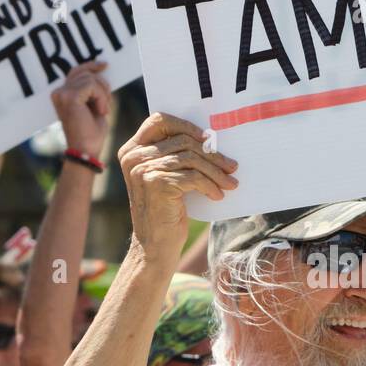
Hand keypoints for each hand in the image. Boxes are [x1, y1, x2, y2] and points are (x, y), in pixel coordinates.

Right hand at [50, 61, 111, 157]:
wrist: (86, 151)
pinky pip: (92, 86)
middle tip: (105, 105)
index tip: (104, 64)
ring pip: (90, 79)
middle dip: (102, 86)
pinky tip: (101, 112)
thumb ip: (94, 90)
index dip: (90, 65)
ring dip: (103, 94)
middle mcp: (58, 92)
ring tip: (102, 111)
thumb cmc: (91, 133)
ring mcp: (62, 94)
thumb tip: (101, 71)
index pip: (76, 72)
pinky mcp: (69, 97)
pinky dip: (101, 97)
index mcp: (62, 95)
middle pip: (85, 73)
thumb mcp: (95, 106)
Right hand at [118, 112, 237, 252]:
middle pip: (182, 140)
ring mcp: (143, 169)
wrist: (154, 246)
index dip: (186, 125)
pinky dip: (210, 185)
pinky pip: (193, 176)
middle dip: (212, 154)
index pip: (159, 120)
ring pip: (191, 158)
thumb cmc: (165, 211)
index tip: (209, 139)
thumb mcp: (166, 178)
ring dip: (216, 171)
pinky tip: (217, 195)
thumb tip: (211, 140)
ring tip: (230, 183)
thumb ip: (175, 156)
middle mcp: (134, 156)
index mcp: (133, 149)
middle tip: (232, 167)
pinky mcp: (156, 183)